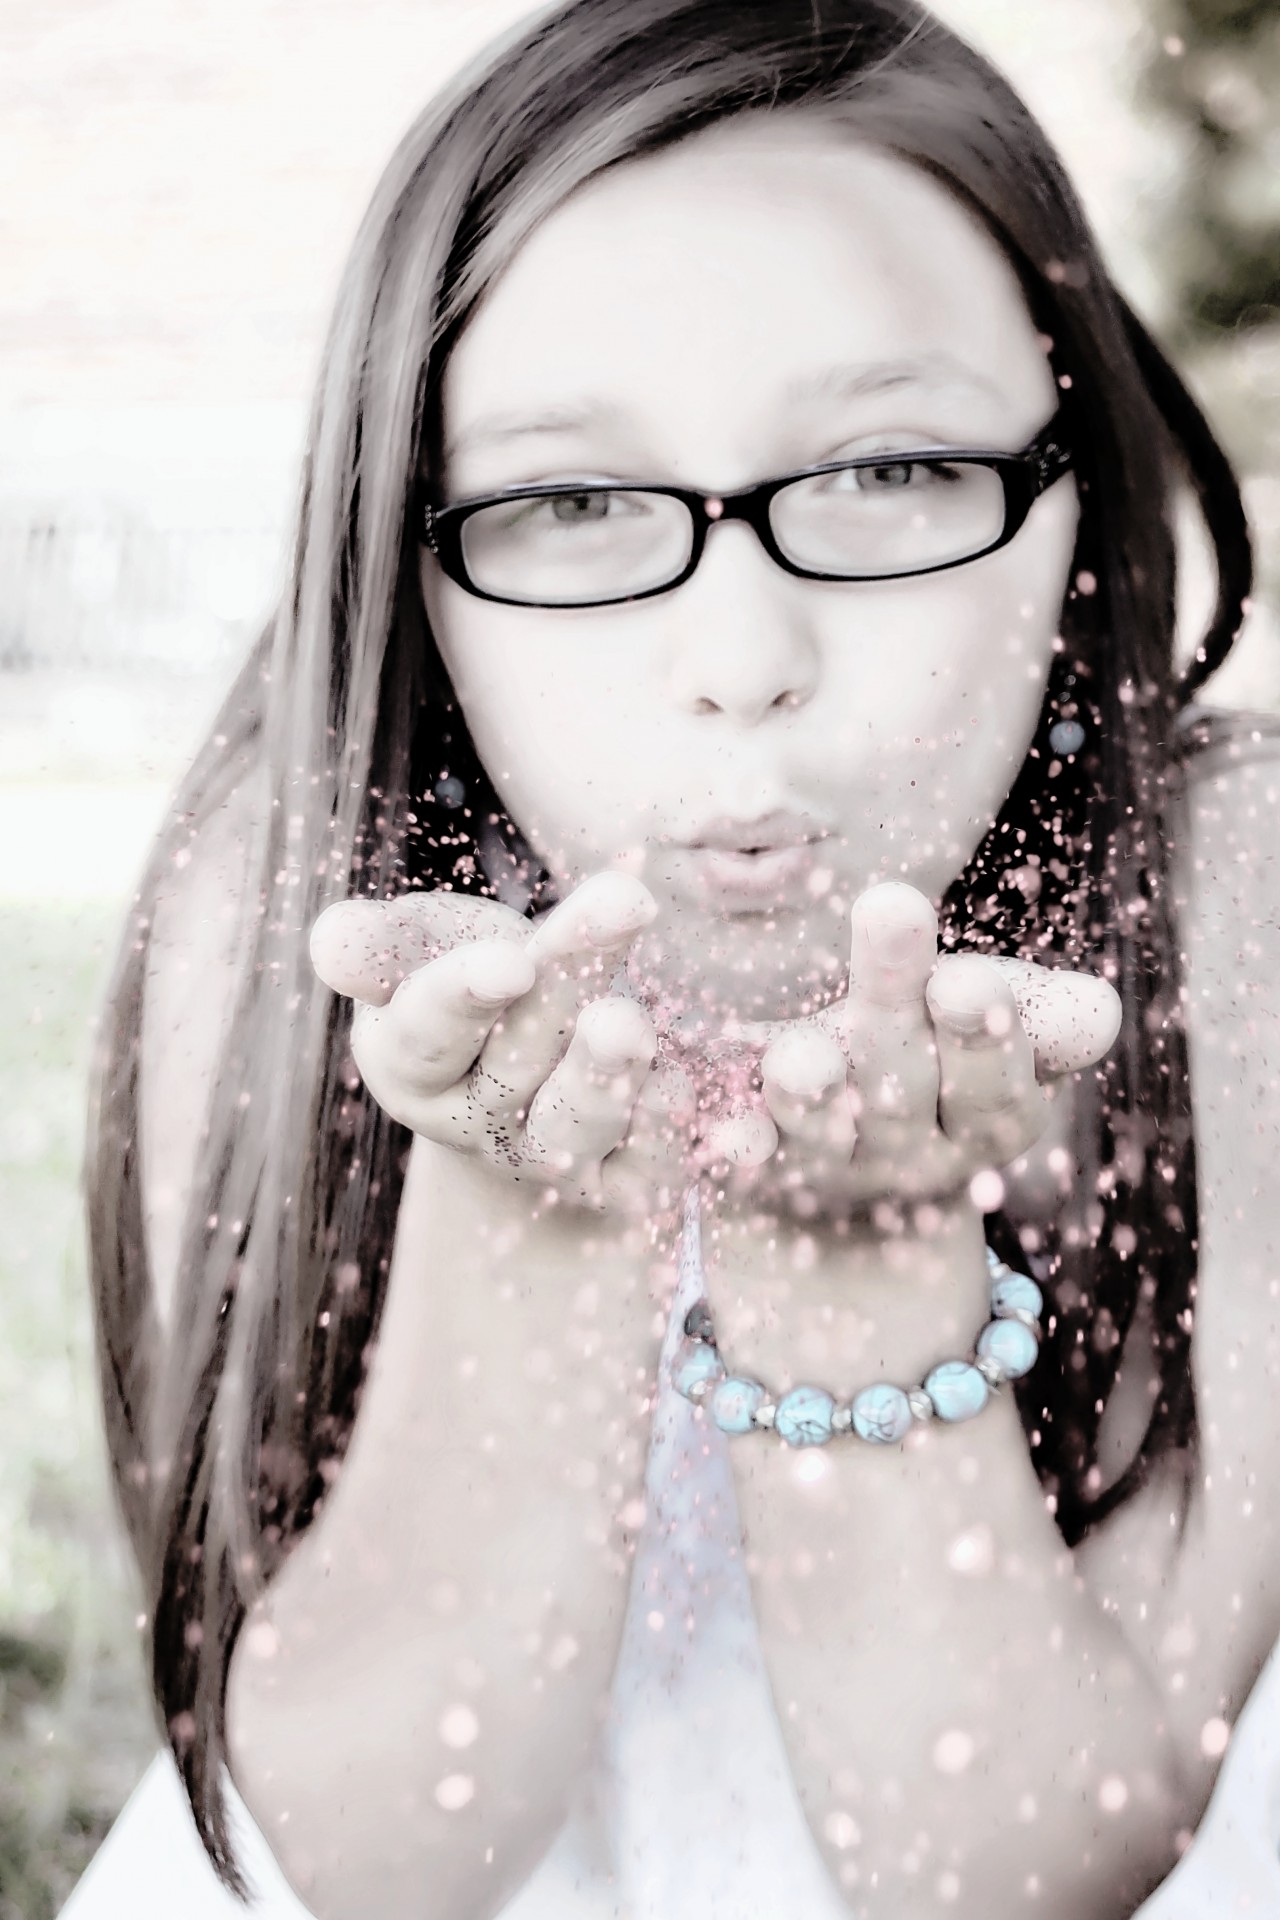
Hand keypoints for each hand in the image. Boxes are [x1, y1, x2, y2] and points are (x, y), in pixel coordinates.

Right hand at [309, 873, 694, 1216]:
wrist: (535, 1031)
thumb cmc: (464, 968)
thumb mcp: (418, 942)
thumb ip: (380, 945)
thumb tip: (331, 944)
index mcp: (410, 1063)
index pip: (426, 1033)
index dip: (464, 997)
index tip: (510, 958)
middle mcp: (476, 1123)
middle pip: (517, 1061)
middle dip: (569, 986)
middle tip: (623, 909)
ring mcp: (551, 1155)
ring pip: (578, 1126)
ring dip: (611, 1075)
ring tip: (639, 1020)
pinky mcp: (625, 1175)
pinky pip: (654, 1166)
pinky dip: (684, 1139)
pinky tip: (712, 1102)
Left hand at [708, 881, 1119, 1223]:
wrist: (847, 1155)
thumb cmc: (938, 1050)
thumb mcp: (1000, 1031)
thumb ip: (1041, 1017)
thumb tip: (1098, 1014)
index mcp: (987, 1117)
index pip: (993, 1083)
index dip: (983, 1035)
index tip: (966, 976)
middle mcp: (912, 1155)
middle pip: (903, 1085)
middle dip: (895, 1000)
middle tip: (888, 912)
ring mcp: (830, 1170)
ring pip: (819, 1134)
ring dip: (809, 1091)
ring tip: (799, 1053)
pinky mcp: (758, 1172)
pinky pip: (743, 1161)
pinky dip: (730, 1145)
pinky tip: (719, 1130)